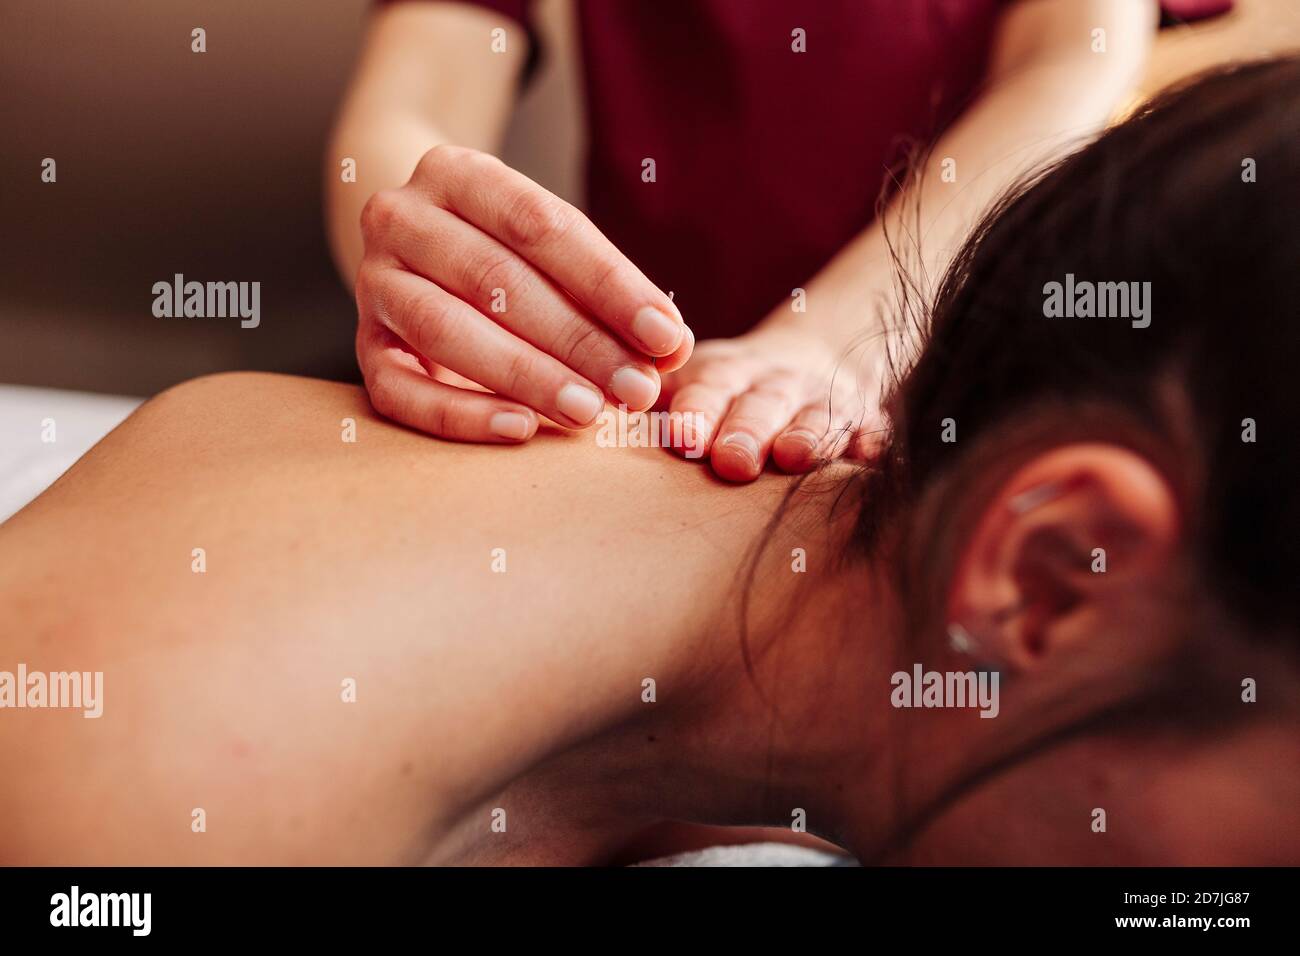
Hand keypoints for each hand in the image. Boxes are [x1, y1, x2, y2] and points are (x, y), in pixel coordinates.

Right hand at [354, 144, 692, 441]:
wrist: (414, 251)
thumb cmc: (506, 253)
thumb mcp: (553, 252)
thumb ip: (608, 295)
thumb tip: (672, 346)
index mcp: (456, 173)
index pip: (541, 225)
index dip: (609, 284)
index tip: (665, 335)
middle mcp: (401, 218)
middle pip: (495, 279)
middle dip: (578, 339)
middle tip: (637, 388)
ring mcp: (374, 284)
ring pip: (445, 331)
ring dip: (526, 376)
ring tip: (589, 411)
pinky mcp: (364, 347)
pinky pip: (401, 391)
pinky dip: (462, 416)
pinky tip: (521, 430)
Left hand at [658, 328, 879, 481]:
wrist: (808, 363)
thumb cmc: (726, 392)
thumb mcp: (693, 385)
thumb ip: (656, 405)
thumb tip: (592, 418)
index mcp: (726, 372)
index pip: (711, 386)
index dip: (699, 408)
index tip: (683, 436)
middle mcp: (775, 381)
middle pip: (762, 403)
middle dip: (748, 429)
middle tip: (730, 462)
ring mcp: (824, 399)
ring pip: (818, 414)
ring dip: (808, 435)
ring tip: (794, 459)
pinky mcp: (866, 419)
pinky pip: (873, 428)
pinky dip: (873, 441)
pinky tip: (872, 457)